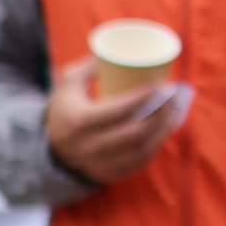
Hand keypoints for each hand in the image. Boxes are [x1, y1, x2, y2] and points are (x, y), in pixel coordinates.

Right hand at [45, 58, 183, 184]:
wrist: (52, 148)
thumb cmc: (66, 109)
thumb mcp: (68, 84)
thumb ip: (89, 66)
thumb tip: (117, 51)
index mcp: (79, 121)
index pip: (119, 109)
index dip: (144, 98)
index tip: (161, 86)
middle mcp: (89, 145)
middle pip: (137, 131)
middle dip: (161, 114)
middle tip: (172, 98)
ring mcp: (100, 163)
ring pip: (143, 148)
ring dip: (163, 130)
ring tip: (173, 113)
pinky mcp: (110, 174)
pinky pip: (141, 161)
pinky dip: (156, 145)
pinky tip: (162, 131)